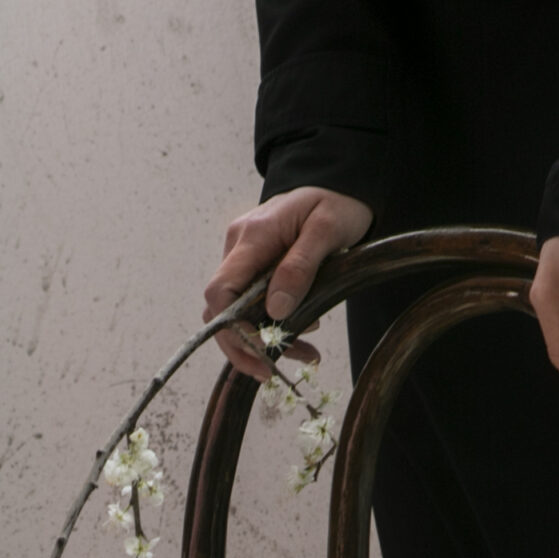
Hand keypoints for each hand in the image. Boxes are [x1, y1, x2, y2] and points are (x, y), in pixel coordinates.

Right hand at [203, 186, 373, 382]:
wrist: (338, 185)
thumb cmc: (335, 202)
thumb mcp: (326, 231)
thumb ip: (300, 268)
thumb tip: (275, 310)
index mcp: (252, 237)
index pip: (220, 292)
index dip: (232, 329)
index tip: (260, 353)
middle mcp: (239, 249)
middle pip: (221, 310)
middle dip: (245, 346)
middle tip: (273, 372)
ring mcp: (245, 259)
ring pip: (237, 313)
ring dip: (263, 341)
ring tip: (305, 355)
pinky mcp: (256, 269)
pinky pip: (253, 305)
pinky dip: (273, 328)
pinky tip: (303, 338)